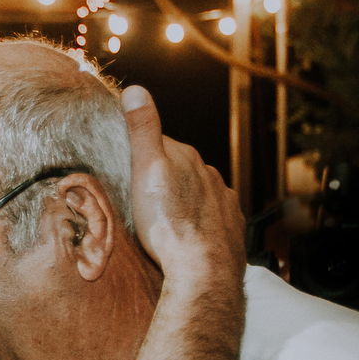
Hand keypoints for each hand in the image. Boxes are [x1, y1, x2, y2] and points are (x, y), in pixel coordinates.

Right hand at [121, 84, 241, 288]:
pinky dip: (201, 221)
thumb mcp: (146, 172)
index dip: (143, 156)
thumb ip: (143, 130)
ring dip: (184, 200)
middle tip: (141, 200)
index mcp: (186, 157)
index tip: (127, 169)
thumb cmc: (169, 224)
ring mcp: (223, 200)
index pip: (160, 146)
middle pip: (181, 169)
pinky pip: (213, 217)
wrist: (203, 271)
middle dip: (164, 178)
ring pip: (199, 192)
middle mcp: (210, 174)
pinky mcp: (231, 225)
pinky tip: (190, 234)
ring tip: (165, 220)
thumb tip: (136, 89)